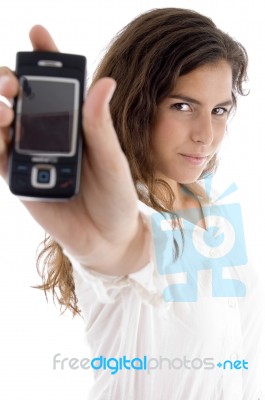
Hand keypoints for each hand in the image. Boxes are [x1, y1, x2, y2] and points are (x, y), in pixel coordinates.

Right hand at [0, 26, 148, 274]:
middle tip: (14, 82)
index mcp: (75, 125)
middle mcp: (49, 135)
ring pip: (3, 123)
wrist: (107, 238)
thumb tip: (104, 83)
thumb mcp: (113, 160)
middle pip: (21, 98)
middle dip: (10, 80)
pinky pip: (0, 156)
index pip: (56, 85)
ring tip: (5, 108)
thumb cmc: (116, 197)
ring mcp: (32, 156)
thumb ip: (100, 126)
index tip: (38, 33)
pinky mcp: (21, 179)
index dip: (45, 58)